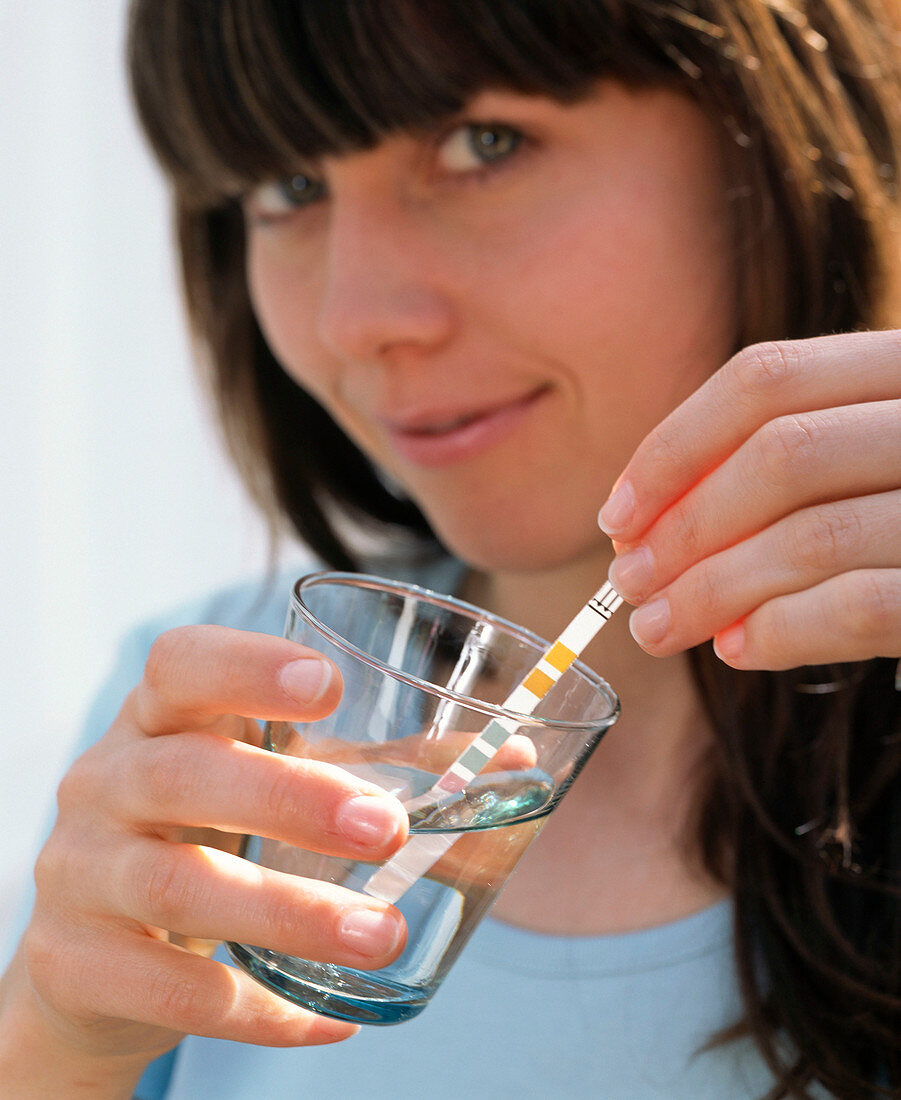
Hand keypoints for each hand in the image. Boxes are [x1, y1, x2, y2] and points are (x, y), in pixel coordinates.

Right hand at [8, 626, 409, 1076]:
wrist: (94, 956)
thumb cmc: (211, 838)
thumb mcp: (268, 786)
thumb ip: (380, 769)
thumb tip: (512, 761)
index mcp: (161, 720)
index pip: (181, 664)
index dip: (247, 666)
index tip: (329, 685)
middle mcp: (107, 781)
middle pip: (185, 772)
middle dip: (291, 798)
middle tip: (388, 830)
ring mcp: (79, 872)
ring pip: (176, 885)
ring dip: (289, 913)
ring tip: (382, 938)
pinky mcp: (74, 963)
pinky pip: (167, 989)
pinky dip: (255, 1009)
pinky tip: (329, 1020)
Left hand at [600, 330, 900, 669]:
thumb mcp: (860, 461)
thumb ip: (782, 470)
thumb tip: (648, 528)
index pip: (765, 377)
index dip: (674, 447)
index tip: (618, 513)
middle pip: (781, 453)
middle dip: (684, 527)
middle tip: (627, 583)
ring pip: (816, 534)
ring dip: (711, 591)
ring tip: (658, 629)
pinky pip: (865, 607)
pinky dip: (786, 630)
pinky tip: (737, 649)